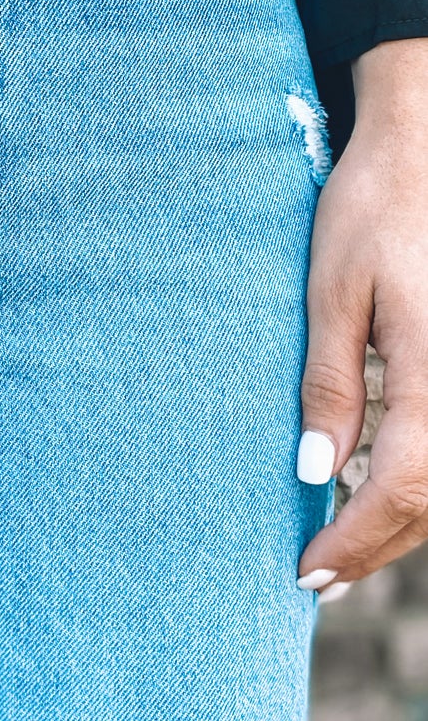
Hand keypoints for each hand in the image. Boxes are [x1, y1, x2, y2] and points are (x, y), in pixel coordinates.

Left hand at [296, 38, 427, 588]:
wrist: (427, 145)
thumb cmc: (374, 207)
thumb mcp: (331, 289)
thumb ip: (329, 383)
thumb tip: (315, 470)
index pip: (403, 485)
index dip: (356, 538)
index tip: (306, 569)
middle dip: (378, 544)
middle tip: (318, 575)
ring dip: (405, 520)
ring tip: (344, 547)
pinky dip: (425, 481)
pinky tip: (383, 489)